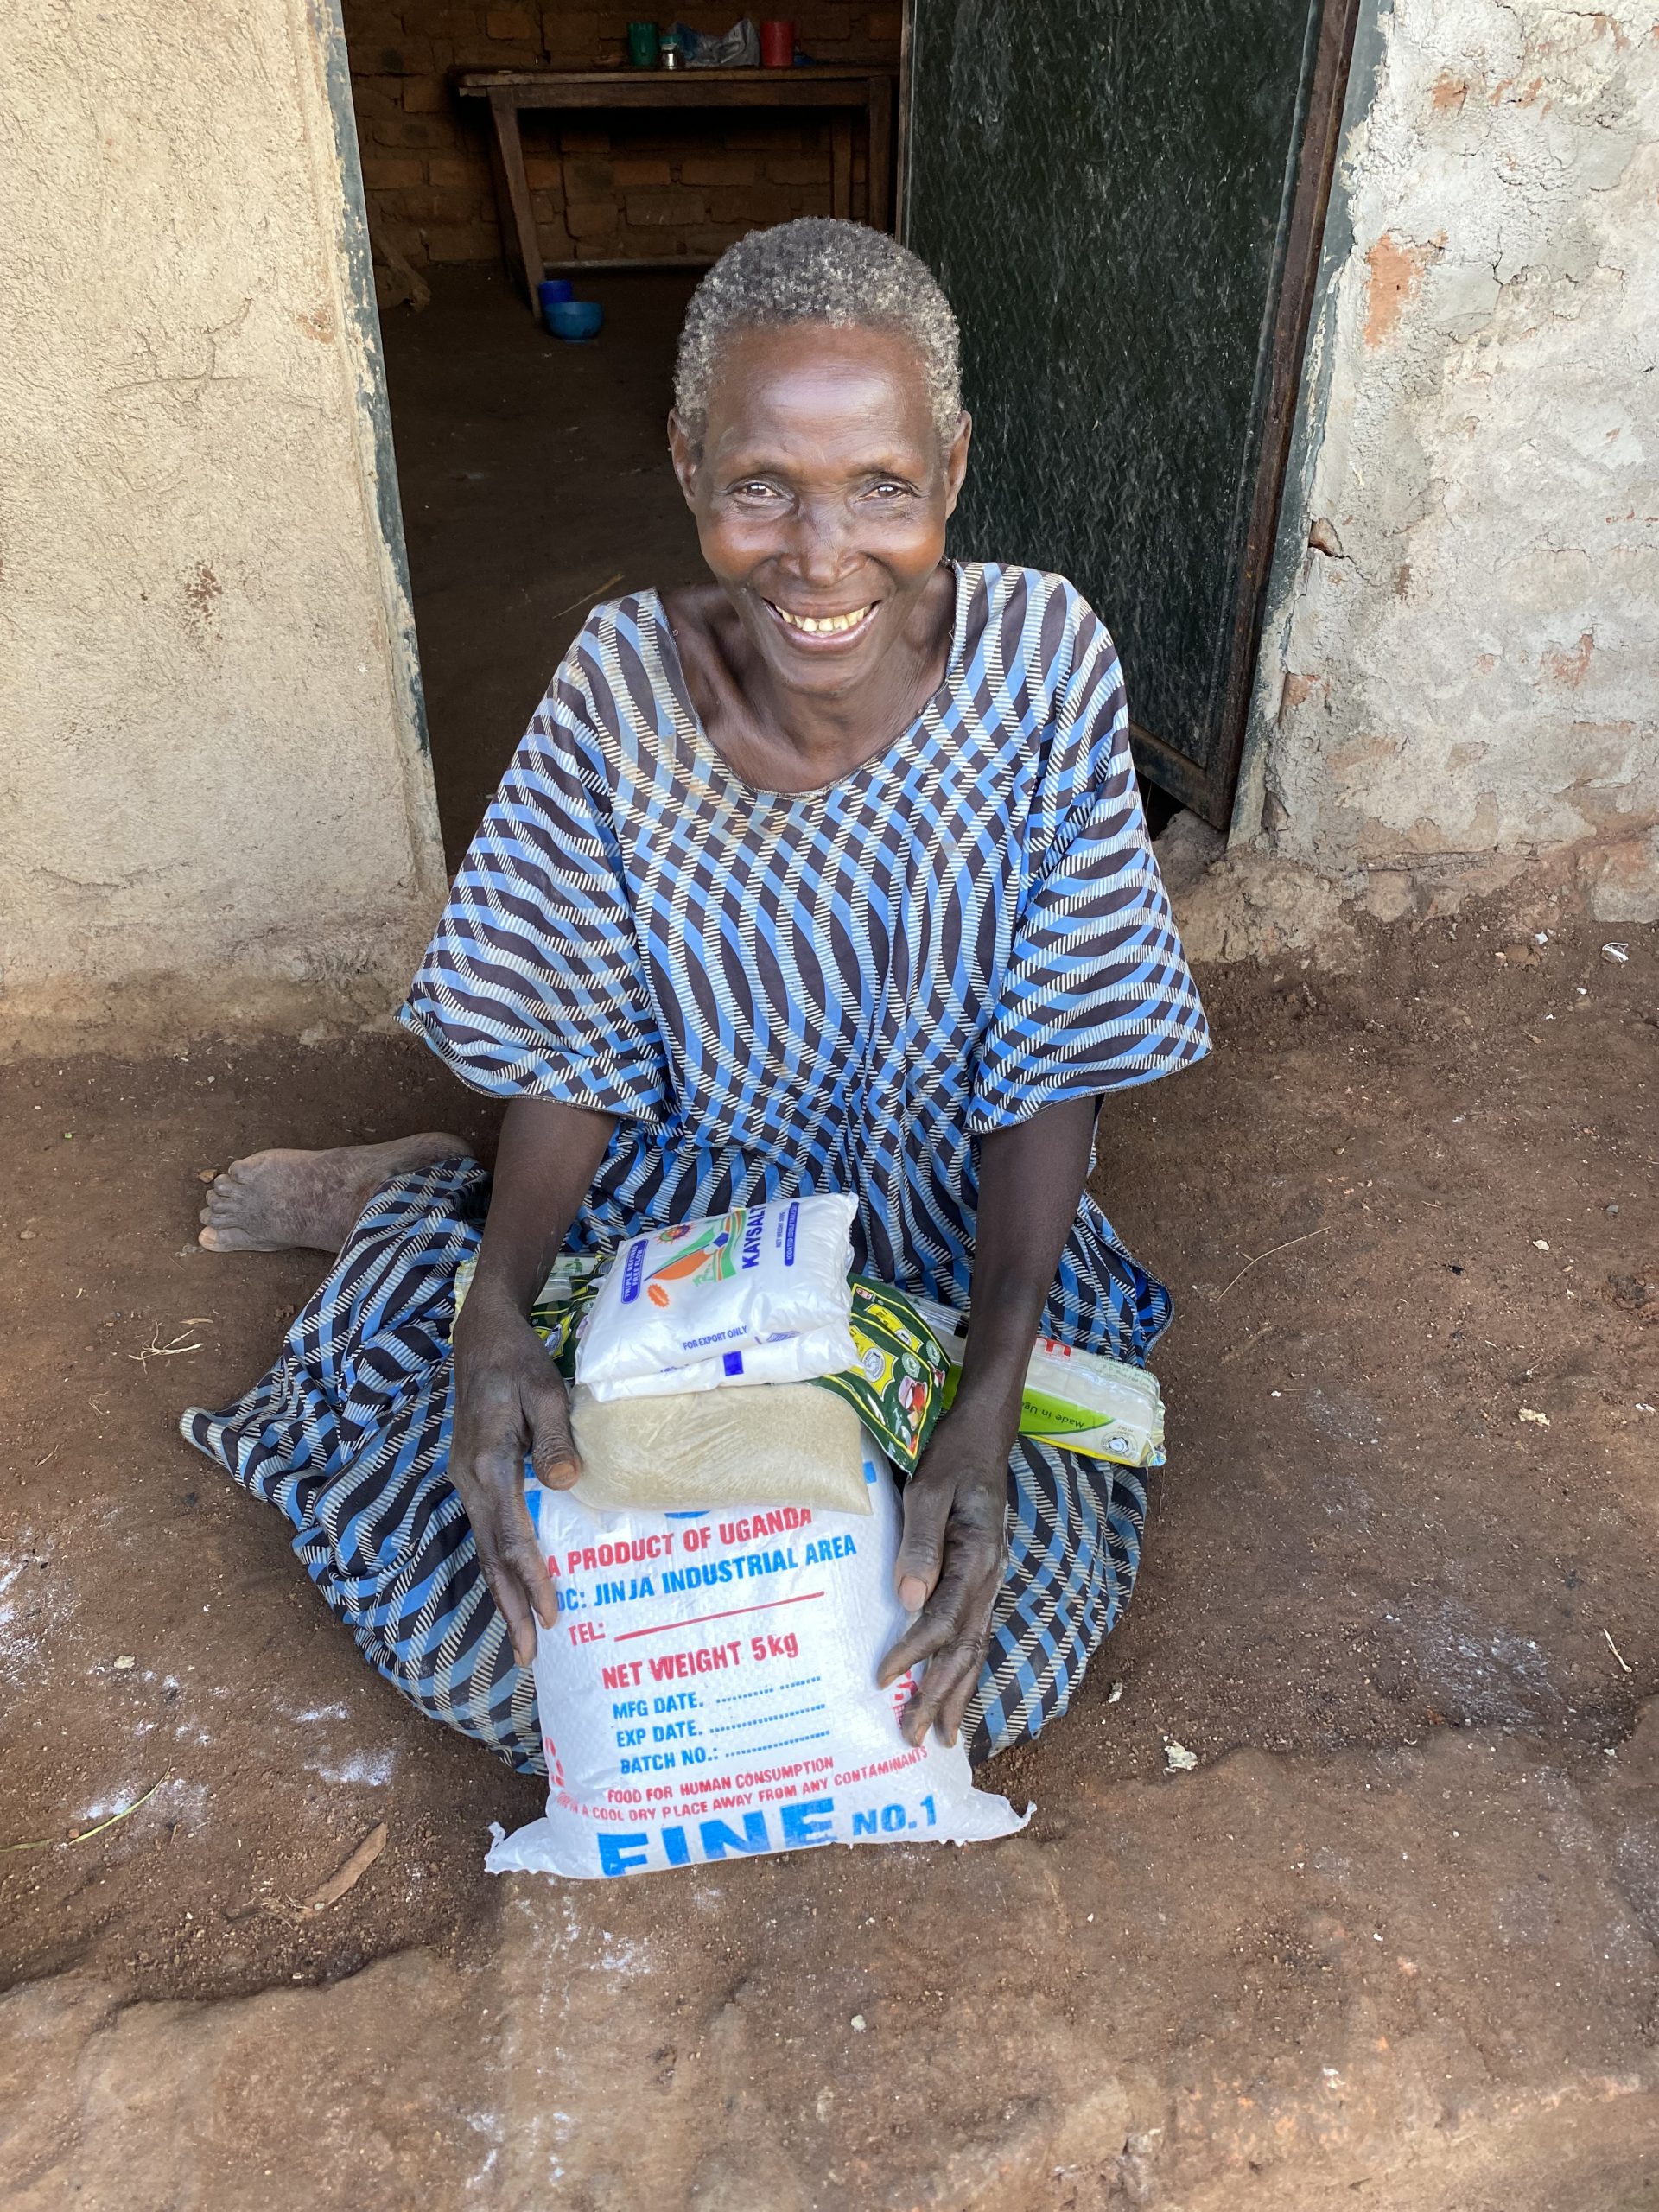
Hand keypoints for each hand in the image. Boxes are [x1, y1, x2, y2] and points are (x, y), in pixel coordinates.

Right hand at [449, 1282, 579, 1666]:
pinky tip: (512, 1587)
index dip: (531, 1577)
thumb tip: (567, 1485)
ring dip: (502, 1595)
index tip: (550, 1612)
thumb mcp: (547, 1391)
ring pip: (483, 1549)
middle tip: (531, 1655)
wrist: (480, 1339)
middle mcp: (470, 1480)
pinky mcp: (471, 1479)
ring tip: (522, 1639)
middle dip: (511, 1607)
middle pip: (490, 1555)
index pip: (511, 1534)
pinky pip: (484, 1532)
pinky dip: (497, 1567)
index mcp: (489, 1461)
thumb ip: (557, 1438)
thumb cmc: (519, 1362)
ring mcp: (466, 1481)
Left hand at [876, 1409, 1010, 1747]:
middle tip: (914, 1737)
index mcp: (976, 1558)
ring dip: (958, 1693)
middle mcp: (989, 1577)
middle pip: (965, 1649)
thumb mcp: (927, 1490)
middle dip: (939, 1696)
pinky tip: (955, 1689)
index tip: (883, 1679)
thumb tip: (908, 1599)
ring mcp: (990, 1581)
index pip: (942, 1621)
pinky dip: (965, 1668)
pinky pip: (975, 1632)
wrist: (983, 1439)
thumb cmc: (950, 1459)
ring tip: (942, 1735)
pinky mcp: (982, 1578)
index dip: (912, 1654)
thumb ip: (919, 1543)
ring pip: (976, 1648)